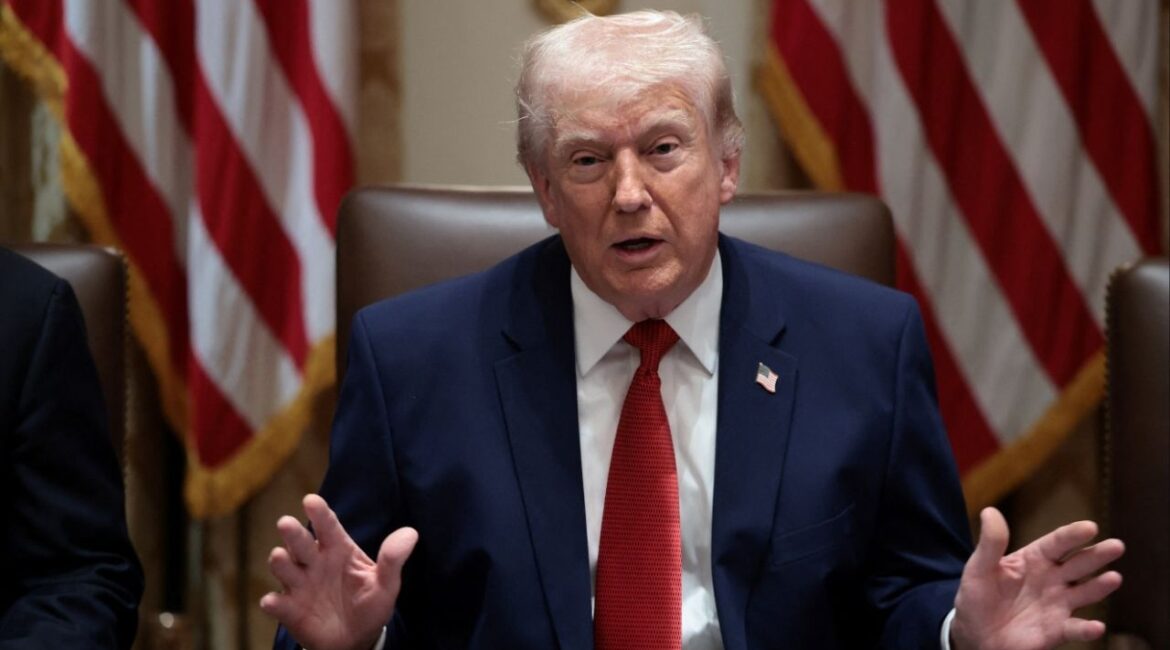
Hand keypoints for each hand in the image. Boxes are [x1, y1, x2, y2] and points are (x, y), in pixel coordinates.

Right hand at [260, 494, 417, 649]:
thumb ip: (393, 559)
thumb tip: (411, 533)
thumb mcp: (386, 584)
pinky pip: (278, 604)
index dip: (319, 513)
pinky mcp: (290, 609)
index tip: (311, 501)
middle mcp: (315, 562)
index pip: (328, 527)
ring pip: (285, 568)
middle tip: (287, 523)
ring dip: (281, 562)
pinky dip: (274, 603)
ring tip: (281, 557)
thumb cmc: (370, 604)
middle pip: (300, 543)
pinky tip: (273, 601)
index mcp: (338, 550)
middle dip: (293, 534)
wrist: (357, 640)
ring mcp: (300, 585)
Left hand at [950, 507, 1123, 649]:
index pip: (1057, 543)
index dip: (1073, 535)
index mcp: (1035, 559)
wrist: (976, 634)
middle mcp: (1052, 579)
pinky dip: (1086, 629)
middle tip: (1117, 545)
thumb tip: (990, 511)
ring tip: (1114, 578)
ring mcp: (1058, 604)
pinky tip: (1096, 626)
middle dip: (1097, 555)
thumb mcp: (979, 568)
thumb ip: (990, 543)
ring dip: (1100, 586)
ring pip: (1085, 592)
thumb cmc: (978, 597)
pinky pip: (1075, 629)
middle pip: (1078, 564)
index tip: (1090, 527)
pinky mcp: (1057, 630)